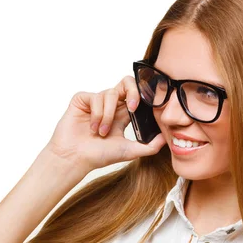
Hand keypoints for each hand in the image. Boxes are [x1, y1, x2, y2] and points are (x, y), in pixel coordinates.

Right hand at [45, 75, 165, 172]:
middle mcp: (111, 105)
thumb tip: (166, 139)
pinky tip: (93, 128)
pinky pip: (96, 97)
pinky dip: (97, 114)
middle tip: (133, 107)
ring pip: (111, 94)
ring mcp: (96, 101)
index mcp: (123, 114)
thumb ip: (149, 146)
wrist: (75, 158)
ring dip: (108, 116)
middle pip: (127, 83)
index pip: (137, 96)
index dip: (144, 95)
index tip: (150, 103)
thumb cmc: (98, 156)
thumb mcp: (129, 151)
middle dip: (133, 91)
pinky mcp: (82, 99)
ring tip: (102, 133)